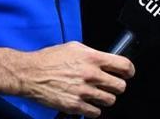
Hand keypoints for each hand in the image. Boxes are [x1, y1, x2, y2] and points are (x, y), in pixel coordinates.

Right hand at [16, 41, 134, 117]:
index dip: (129, 71)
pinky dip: (93, 109)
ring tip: (96, 93)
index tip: (127, 73)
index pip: (124, 65)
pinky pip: (96, 112)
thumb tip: (106, 59)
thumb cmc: (49, 59)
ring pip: (110, 100)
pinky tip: (86, 102)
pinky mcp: (75, 106)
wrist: (30, 74)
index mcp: (92, 58)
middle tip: (109, 84)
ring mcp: (84, 92)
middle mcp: (91, 75)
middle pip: (120, 86)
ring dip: (105, 98)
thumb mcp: (74, 48)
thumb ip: (92, 54)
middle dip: (116, 86)